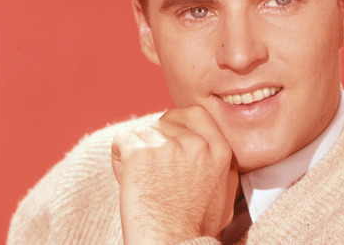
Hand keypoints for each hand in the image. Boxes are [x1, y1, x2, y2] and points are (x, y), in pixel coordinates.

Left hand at [111, 106, 238, 243]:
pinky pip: (121, 141)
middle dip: (154, 141)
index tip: (169, 137)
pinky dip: (119, 159)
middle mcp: (196, 144)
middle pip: (164, 122)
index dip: (177, 123)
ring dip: (136, 152)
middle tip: (152, 171)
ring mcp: (167, 146)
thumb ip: (219, 165)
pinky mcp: (140, 153)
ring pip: (142, 132)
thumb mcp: (224, 193)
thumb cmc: (194, 229)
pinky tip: (127, 180)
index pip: (196, 114)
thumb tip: (209, 151)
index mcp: (220, 150)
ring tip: (142, 181)